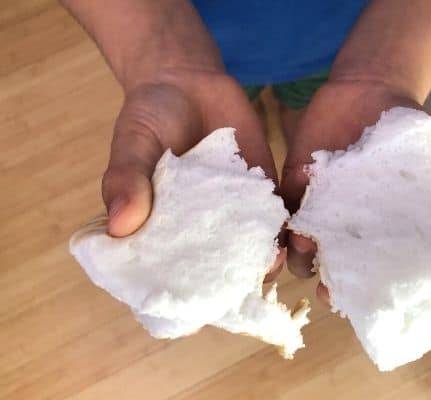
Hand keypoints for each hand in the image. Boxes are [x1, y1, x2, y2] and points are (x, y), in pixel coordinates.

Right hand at [102, 73, 284, 276]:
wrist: (188, 81)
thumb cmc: (150, 117)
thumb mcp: (132, 143)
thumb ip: (127, 180)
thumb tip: (119, 227)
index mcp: (161, 229)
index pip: (167, 274)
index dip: (178, 295)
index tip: (192, 311)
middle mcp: (199, 229)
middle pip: (215, 269)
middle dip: (229, 283)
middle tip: (242, 291)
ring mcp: (233, 212)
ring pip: (250, 248)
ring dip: (264, 259)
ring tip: (273, 262)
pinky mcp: (261, 190)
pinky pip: (275, 215)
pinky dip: (285, 227)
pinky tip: (296, 233)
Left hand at [280, 80, 430, 304]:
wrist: (372, 86)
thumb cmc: (411, 131)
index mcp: (382, 232)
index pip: (372, 275)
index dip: (367, 293)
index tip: (365, 303)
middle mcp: (349, 229)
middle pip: (333, 270)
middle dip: (330, 285)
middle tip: (329, 290)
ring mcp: (319, 210)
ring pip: (302, 250)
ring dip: (303, 257)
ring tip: (310, 247)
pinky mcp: (295, 187)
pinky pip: (283, 214)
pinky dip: (285, 224)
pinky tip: (296, 224)